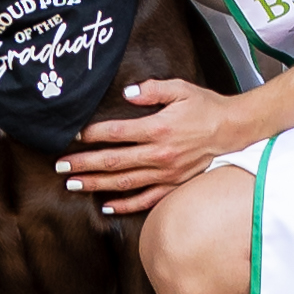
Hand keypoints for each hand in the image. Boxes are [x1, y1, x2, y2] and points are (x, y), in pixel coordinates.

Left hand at [61, 71, 241, 211]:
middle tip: (60, 166)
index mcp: (158, 128)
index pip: (116, 132)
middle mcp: (159, 154)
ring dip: (96, 184)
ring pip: (123, 182)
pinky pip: (145, 200)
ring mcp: (166, 174)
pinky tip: (105, 205)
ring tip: (73, 184)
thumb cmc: (205, 107)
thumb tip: (127, 93)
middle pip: (113, 161)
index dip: (91, 134)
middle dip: (83, 164)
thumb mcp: (180, 89)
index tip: (72, 135)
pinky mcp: (173, 186)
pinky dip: (124, 205)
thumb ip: (152, 90)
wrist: (233, 131)